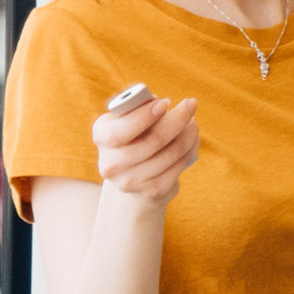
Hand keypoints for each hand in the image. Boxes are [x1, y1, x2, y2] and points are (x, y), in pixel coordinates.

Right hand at [94, 90, 201, 206]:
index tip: (165, 102)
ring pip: (171, 152)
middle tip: (191, 104)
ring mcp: (131, 181)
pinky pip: (178, 166)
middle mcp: (111, 163)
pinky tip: (192, 140)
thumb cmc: (132, 134)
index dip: (144, 116)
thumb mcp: (127, 117)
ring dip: (188, 133)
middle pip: (153, 140)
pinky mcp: (152, 191)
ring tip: (192, 122)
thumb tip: (157, 102)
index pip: (120, 131)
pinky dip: (189, 150)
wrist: (131, 174)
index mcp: (101, 137)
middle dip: (178, 119)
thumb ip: (137, 106)